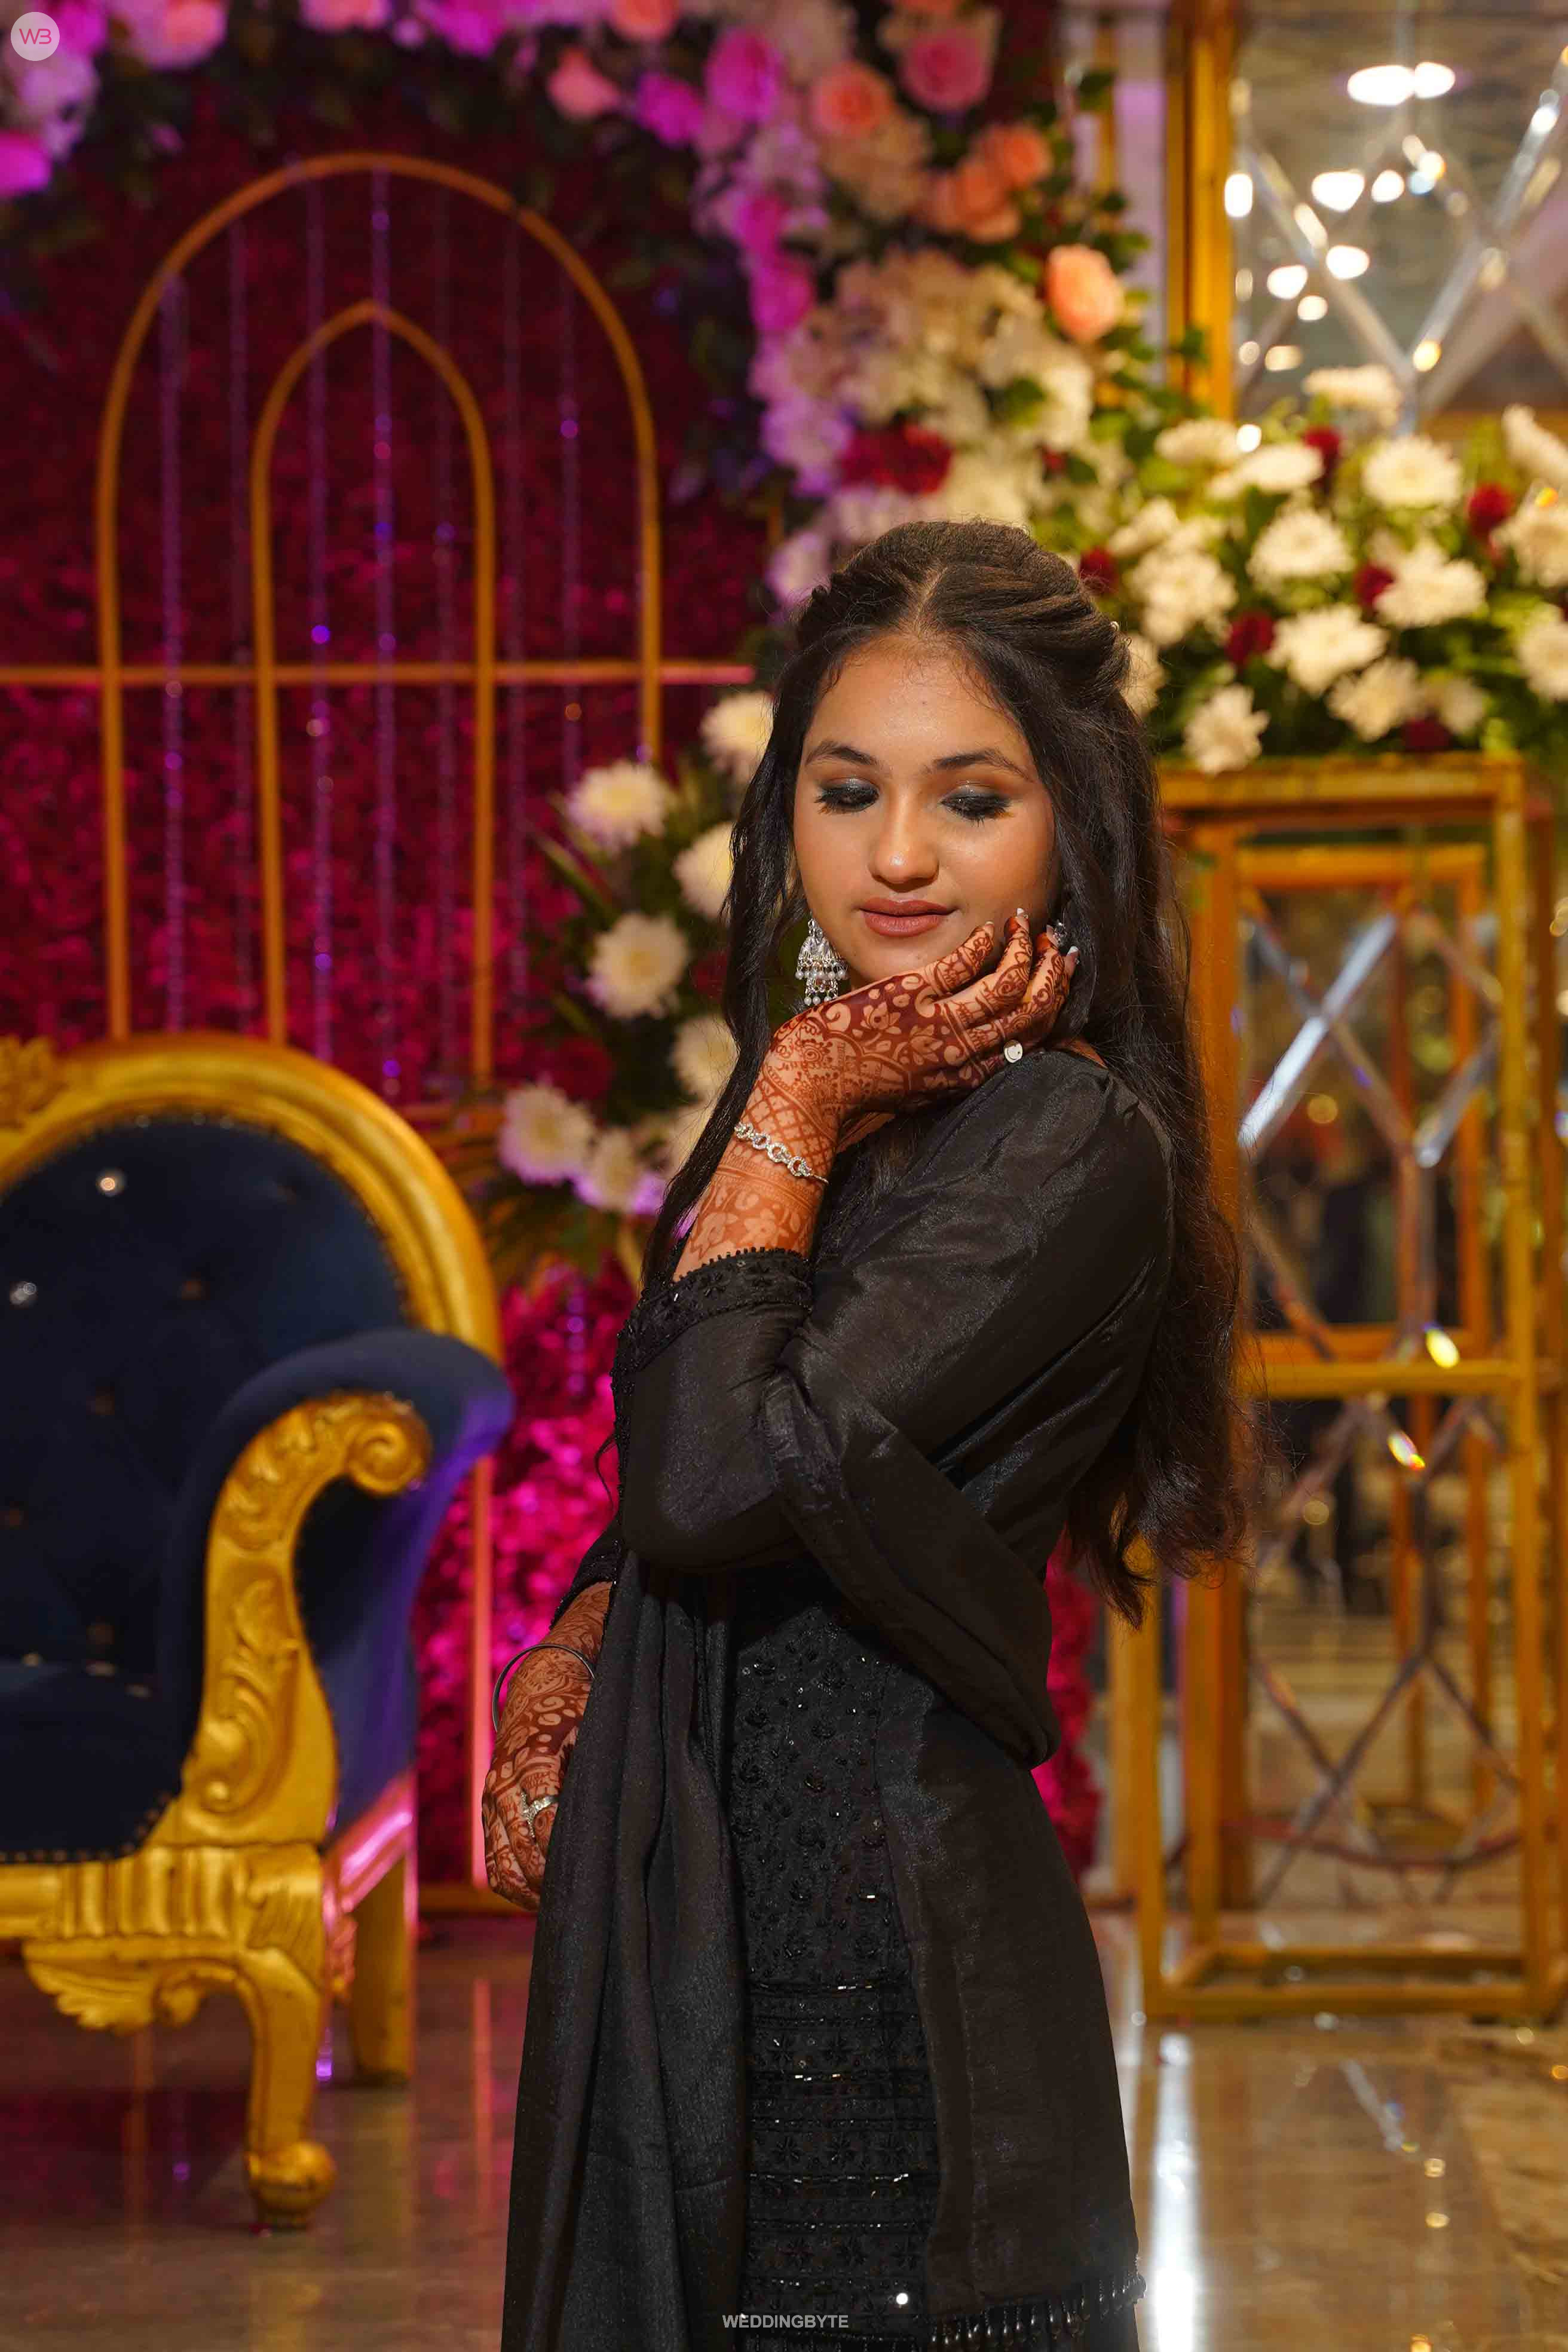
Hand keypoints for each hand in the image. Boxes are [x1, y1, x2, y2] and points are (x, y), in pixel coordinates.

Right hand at [481, 1586, 608, 1911]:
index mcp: (534, 1759)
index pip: (547, 1819)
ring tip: (565, 1904)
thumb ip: (600, 1771)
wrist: (538, 1688)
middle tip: (587, 1898)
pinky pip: (493, 1864)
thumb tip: (619, 1822)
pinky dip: (513, 1886)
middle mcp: (505, 1783)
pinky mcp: (488, 1813)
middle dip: (552, 1879)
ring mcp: (492, 1801)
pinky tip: (541, 1897)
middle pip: (522, 1850)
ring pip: (503, 1865)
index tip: (595, 1869)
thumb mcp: (595, 1729)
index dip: (567, 1849)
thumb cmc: (578, 1709)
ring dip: (531, 1891)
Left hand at [769, 912, 1079, 1152]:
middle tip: (1056, 945)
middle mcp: (961, 1051)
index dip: (1054, 1001)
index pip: (1031, 1038)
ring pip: (1007, 984)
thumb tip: (979, 1044)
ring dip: (1024, 948)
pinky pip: (963, 963)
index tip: (1060, 973)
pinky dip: (983, 941)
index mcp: (967, 1075)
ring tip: (1024, 925)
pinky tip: (988, 927)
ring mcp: (938, 1022)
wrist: (812, 1085)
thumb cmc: (860, 1083)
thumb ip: (953, 1067)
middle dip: (1053, 973)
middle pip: (1031, 1012)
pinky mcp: (911, 995)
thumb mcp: (919, 1087)